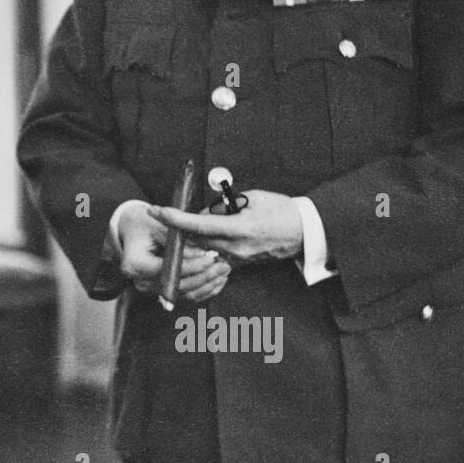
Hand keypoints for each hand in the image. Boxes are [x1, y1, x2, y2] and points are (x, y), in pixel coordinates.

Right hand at [118, 205, 230, 303]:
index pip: (166, 270)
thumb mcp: (160, 226)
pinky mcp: (164, 293)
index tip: (209, 258)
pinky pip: (188, 296)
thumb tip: (201, 254)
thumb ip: (179, 241)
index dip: (190, 266)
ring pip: (186, 294)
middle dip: (203, 275)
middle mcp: (141, 282)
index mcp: (135, 264)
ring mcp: (152, 290)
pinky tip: (219, 278)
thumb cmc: (145, 225)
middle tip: (222, 263)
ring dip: (208, 283)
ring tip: (224, 269)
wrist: (136, 232)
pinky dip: (205, 289)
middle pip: (177, 285)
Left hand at [147, 189, 303, 264]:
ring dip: (191, 236)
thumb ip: (225, 206)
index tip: (156, 210)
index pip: (197, 224)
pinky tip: (203, 234)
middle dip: (177, 227)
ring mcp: (238, 259)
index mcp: (240, 229)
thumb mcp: (253, 199)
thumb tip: (206, 212)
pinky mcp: (240, 263)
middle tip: (163, 214)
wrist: (306, 232)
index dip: (174, 218)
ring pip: (202, 249)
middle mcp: (235, 248)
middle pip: (194, 240)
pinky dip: (204, 244)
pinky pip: (214, 254)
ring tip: (185, 223)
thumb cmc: (283, 211)